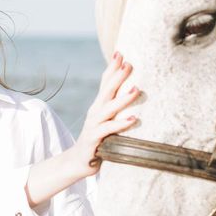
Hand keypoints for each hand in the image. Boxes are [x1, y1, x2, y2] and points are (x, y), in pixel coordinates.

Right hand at [69, 51, 140, 177]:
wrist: (77, 162)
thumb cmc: (98, 141)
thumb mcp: (107, 122)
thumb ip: (116, 110)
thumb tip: (134, 95)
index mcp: (99, 106)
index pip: (105, 83)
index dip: (112, 68)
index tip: (121, 53)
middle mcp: (95, 113)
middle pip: (106, 91)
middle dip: (117, 76)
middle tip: (129, 63)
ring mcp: (93, 125)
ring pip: (108, 109)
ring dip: (123, 99)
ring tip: (137, 90)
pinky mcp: (94, 140)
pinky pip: (108, 130)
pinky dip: (120, 124)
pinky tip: (133, 120)